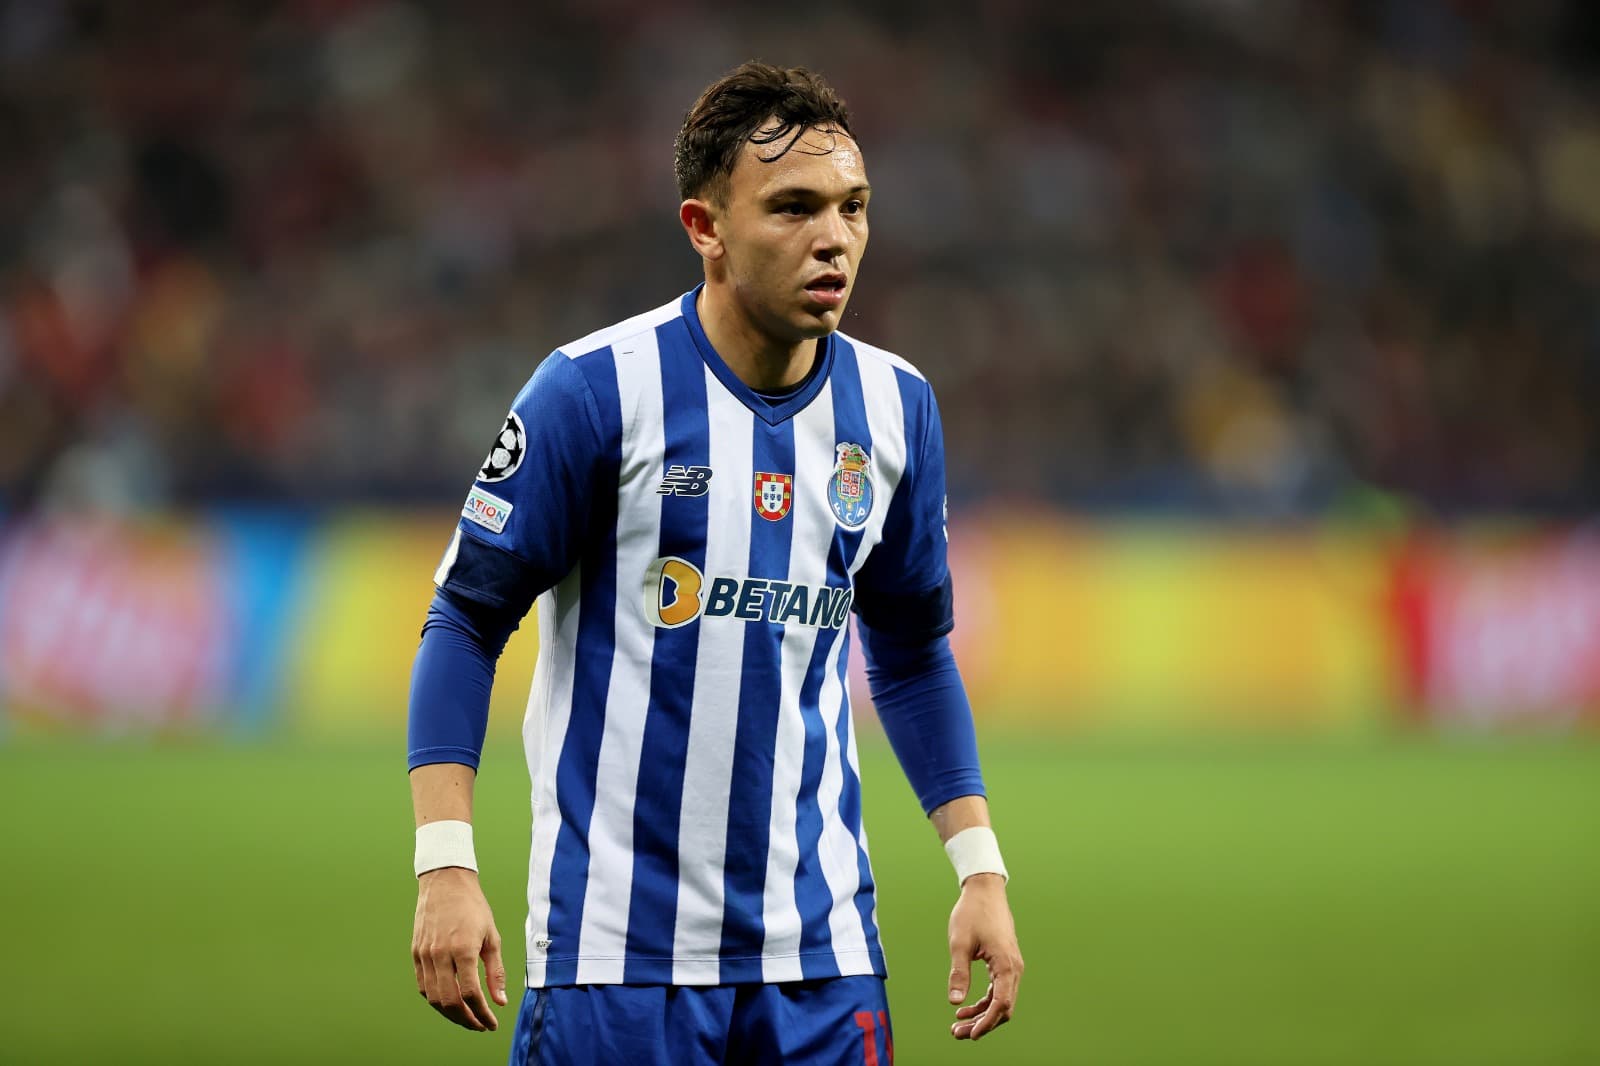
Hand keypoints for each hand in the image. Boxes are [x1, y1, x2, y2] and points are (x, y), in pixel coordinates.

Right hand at [412, 867, 508, 1030]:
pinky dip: (435, 1000)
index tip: (491, 1023)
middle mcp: (440, 954)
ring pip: (433, 998)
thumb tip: (500, 1001)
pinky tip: (449, 1002)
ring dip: (450, 1014)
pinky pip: (422, 986)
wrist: (445, 882)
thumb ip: (496, 971)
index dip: (481, 1014)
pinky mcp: (415, 953)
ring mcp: (424, 955)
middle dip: (466, 1020)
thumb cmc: (473, 907)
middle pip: (450, 1001)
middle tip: (479, 1026)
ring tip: (466, 1018)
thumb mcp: (491, 936)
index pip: (470, 994)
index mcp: (462, 949)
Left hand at [946, 873, 1022, 1040]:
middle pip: (1003, 1007)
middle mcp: (1014, 968)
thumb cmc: (972, 913)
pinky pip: (998, 989)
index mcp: (1006, 964)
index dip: (987, 1022)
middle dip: (982, 1024)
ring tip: (958, 1026)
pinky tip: (965, 1007)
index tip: (970, 1034)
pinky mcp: (1005, 962)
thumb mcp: (959, 943)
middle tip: (957, 1034)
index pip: (1001, 1004)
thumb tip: (954, 1002)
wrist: (985, 890)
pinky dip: (984, 1002)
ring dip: (982, 1015)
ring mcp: (1011, 966)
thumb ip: (958, 973)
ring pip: (1001, 1000)